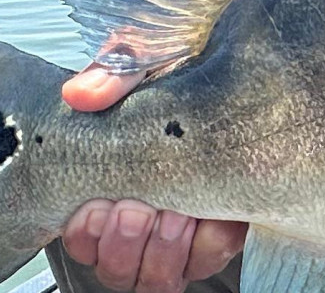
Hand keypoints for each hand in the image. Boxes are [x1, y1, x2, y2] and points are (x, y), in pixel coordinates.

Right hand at [59, 44, 247, 289]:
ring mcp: (183, 231)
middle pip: (118, 271)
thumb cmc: (189, 66)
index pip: (82, 237)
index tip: (97, 207)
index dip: (85, 234)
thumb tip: (82, 94)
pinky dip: (207, 243)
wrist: (242, 68)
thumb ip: (116, 68)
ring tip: (173, 212)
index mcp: (112, 180)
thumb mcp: (150, 55)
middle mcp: (144, 215)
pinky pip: (209, 261)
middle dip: (123, 244)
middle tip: (136, 208)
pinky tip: (206, 212)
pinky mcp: (224, 231)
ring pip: (157, 279)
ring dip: (160, 251)